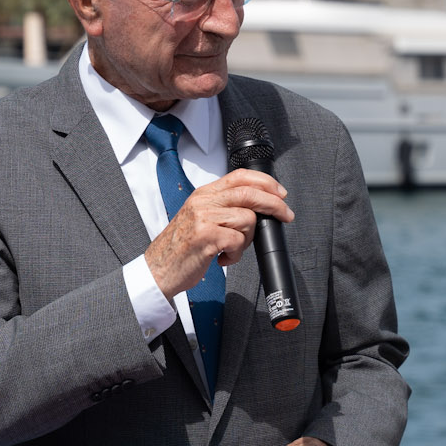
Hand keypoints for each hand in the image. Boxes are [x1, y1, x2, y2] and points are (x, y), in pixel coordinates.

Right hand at [144, 168, 292, 298]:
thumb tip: (258, 206)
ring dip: (247, 240)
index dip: (265, 182)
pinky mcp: (206, 237)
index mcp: (204, 194)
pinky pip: (238, 241)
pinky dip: (236, 254)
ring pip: (247, 219)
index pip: (240, 176)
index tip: (280, 193)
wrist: (159, 269)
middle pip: (249, 193)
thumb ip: (222, 207)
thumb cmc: (181, 247)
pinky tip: (224, 258)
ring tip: (232, 249)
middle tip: (286, 215)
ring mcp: (204, 218)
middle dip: (274, 205)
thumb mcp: (199, 217)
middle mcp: (203, 202)